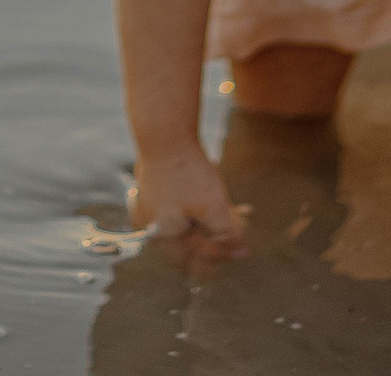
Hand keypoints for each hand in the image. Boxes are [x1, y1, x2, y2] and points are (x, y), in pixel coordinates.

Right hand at [128, 147, 247, 264]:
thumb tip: (241, 253)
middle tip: (237, 237)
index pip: (192, 258)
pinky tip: (217, 203)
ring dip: (209, 224)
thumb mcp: (212, 208)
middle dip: (214, 240)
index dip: (219, 255)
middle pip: (187, 242)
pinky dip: (198, 210)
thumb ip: (226, 234)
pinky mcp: (154, 190)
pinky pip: (179, 209)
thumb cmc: (187, 173)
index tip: (241, 250)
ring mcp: (149, 207)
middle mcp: (149, 225)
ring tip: (233, 218)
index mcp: (160, 235)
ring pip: (185, 224)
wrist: (165, 133)